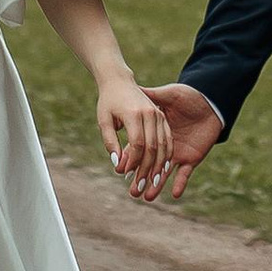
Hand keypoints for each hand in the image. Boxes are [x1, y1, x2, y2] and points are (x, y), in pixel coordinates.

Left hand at [96, 73, 172, 199]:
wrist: (119, 81)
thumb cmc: (108, 101)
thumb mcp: (104, 120)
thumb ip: (110, 141)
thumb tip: (116, 164)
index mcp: (135, 113)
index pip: (137, 144)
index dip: (132, 161)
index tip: (124, 174)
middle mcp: (151, 114)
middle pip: (152, 148)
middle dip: (146, 170)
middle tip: (139, 189)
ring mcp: (160, 116)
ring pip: (163, 146)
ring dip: (159, 167)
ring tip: (153, 185)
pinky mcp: (163, 118)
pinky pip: (168, 140)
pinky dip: (166, 156)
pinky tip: (162, 171)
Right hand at [139, 82, 223, 204]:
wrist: (210, 102)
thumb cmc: (188, 96)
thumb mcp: (168, 95)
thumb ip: (152, 96)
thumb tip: (134, 89)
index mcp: (155, 133)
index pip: (140, 149)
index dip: (131, 159)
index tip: (120, 169)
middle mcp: (164, 147)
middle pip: (150, 165)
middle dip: (141, 179)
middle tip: (131, 192)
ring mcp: (178, 154)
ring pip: (164, 173)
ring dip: (157, 186)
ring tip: (146, 198)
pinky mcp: (192, 158)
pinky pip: (185, 174)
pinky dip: (180, 183)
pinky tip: (175, 194)